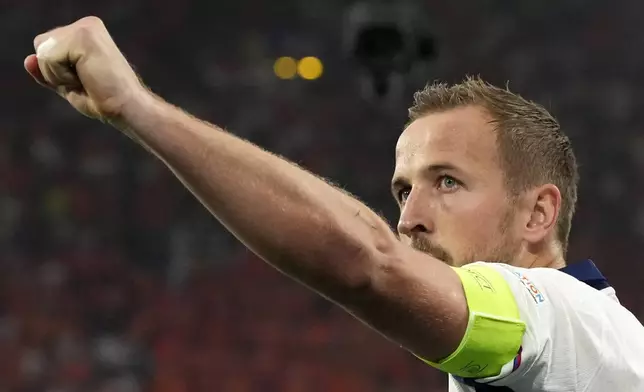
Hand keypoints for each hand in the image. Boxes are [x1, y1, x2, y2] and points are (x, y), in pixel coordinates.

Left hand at [24, 16, 144, 120]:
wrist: (126, 107)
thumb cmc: (104, 99)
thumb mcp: (69, 85)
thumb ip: (48, 71)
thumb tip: (28, 60)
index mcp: (86, 32)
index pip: (44, 46)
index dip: (56, 71)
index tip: (85, 79)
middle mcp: (86, 24)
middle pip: (40, 45)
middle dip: (55, 72)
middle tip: (86, 81)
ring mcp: (85, 28)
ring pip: (43, 52)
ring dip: (59, 75)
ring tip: (88, 79)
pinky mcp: (83, 35)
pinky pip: (49, 58)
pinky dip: (63, 75)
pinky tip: (87, 77)